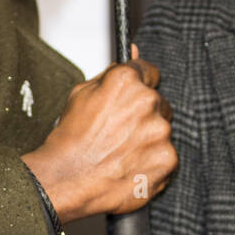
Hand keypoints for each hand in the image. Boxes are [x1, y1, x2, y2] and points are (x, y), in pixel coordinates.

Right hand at [22, 42, 177, 222]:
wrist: (67, 179)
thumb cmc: (70, 140)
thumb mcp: (80, 95)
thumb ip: (111, 74)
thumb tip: (130, 56)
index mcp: (127, 82)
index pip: (149, 71)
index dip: (140, 85)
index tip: (136, 97)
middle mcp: (148, 102)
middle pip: (158, 104)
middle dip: (144, 116)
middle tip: (120, 132)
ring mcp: (161, 132)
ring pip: (162, 131)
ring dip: (148, 139)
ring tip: (121, 152)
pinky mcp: (167, 159)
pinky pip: (165, 156)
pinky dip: (151, 162)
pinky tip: (129, 165)